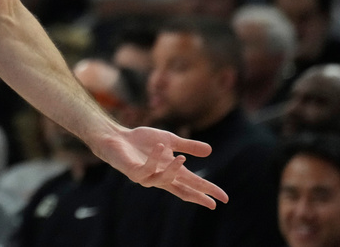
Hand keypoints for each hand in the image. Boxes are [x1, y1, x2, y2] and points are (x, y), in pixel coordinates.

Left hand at [95, 125, 228, 208]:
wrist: (117, 137)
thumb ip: (188, 147)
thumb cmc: (142, 141)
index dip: (205, 192)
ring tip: (181, 158)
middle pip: (182, 190)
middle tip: (213, 202)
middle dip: (198, 195)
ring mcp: (146, 176)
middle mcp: (159, 177)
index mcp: (169, 172)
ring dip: (174, 170)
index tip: (222, 199)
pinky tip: (160, 147)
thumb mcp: (170, 140)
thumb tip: (210, 151)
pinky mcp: (133, 171)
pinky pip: (146, 169)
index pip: (190, 185)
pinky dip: (154, 160)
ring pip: (164, 180)